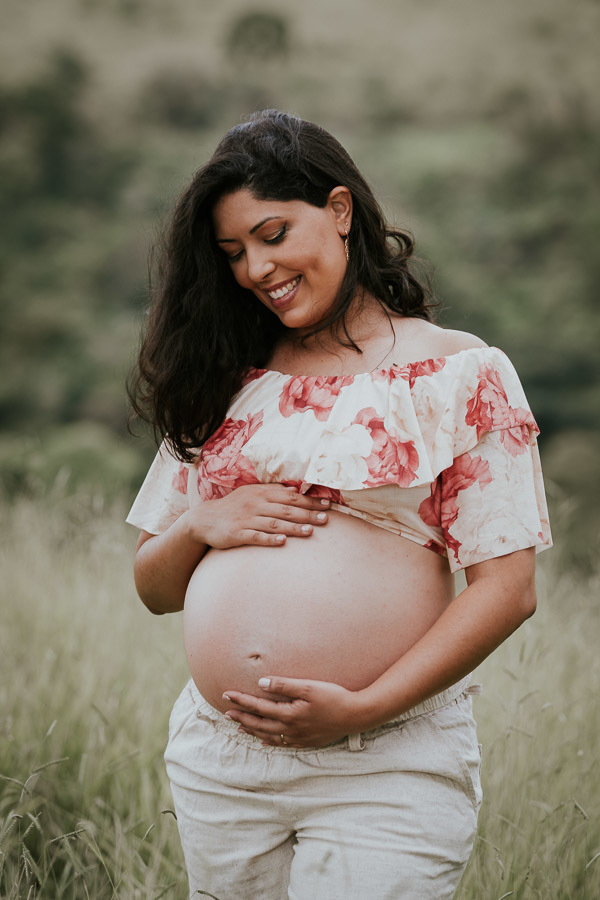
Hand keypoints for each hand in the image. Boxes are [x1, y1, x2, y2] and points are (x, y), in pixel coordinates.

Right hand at [189, 484, 329, 549]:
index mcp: (261, 493)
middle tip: (326, 519)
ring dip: (293, 527)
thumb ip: (272, 491)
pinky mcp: (237, 534)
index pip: (290, 496)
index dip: (309, 500)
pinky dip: (269, 539)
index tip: (327, 504)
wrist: (204, 519)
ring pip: (274, 523)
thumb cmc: (233, 507)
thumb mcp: (251, 494)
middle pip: (286, 509)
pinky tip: (282, 542)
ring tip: (310, 531)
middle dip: (307, 513)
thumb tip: (295, 489)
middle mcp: (255, 504)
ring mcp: (246, 519)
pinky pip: (255, 537)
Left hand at [222, 676, 365, 748]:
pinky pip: (282, 744)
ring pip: (269, 736)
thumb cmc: (334, 697)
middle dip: (241, 718)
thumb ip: (284, 685)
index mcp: (289, 714)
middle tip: (226, 714)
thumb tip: (261, 683)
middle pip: (259, 724)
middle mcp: (291, 729)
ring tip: (240, 727)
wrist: (356, 715)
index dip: (241, 701)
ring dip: (253, 731)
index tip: (226, 695)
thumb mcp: (309, 686)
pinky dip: (269, 742)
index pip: (258, 707)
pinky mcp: (307, 742)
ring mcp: (299, 738)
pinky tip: (264, 740)